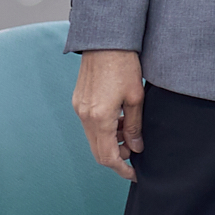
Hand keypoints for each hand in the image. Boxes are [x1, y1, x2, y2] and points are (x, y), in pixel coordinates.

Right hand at [74, 49, 145, 179]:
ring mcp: (79, 108)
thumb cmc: (124, 65)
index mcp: (100, 118)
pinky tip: (118, 120)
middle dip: (117, 157)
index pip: (108, 156)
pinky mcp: (78, 100)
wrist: (105, 40)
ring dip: (110, 142)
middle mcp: (85, 116)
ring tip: (129, 132)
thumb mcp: (136, 98)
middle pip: (98, 151)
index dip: (122, 169)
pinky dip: (103, 130)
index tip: (134, 174)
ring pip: (93, 138)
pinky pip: (89, 125)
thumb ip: (134, 126)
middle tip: (134, 152)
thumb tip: (136, 147)